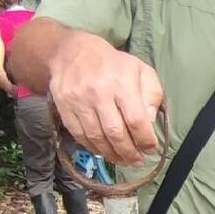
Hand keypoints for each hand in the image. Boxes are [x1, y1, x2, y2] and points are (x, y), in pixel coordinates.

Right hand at [48, 30, 163, 167]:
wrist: (73, 52)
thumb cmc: (114, 64)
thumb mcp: (141, 71)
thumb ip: (151, 96)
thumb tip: (150, 123)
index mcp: (122, 82)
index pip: (136, 120)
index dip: (145, 140)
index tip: (151, 149)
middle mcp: (99, 92)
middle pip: (115, 133)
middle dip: (129, 152)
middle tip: (137, 161)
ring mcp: (78, 101)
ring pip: (96, 138)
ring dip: (112, 154)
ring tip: (123, 160)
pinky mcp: (64, 107)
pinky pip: (79, 135)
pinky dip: (93, 148)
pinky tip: (104, 151)